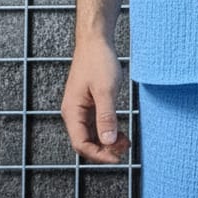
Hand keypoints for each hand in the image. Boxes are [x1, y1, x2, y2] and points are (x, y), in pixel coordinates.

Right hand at [61, 38, 131, 162]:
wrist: (96, 40)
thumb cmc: (98, 60)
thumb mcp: (105, 90)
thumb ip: (106, 116)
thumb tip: (107, 142)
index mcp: (72, 111)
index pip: (81, 144)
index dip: (98, 155)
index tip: (116, 157)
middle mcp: (73, 112)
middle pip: (85, 142)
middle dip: (104, 149)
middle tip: (124, 149)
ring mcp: (80, 107)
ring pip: (91, 134)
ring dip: (107, 141)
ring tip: (124, 142)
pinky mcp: (88, 102)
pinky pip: (95, 123)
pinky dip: (107, 130)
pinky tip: (119, 131)